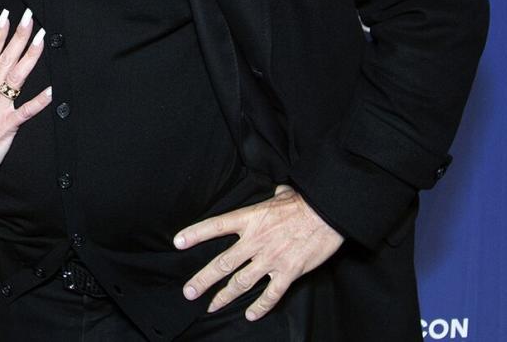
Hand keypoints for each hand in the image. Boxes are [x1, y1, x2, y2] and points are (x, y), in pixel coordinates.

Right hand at [0, 8, 51, 191]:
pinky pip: (26, 111)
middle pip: (5, 60)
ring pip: (15, 78)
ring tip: (40, 40)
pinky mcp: (7, 125)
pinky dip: (39, 101)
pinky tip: (52, 90)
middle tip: (28, 18)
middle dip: (17, 37)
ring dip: (29, 57)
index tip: (5, 16)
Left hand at [174, 185, 341, 320]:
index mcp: (250, 219)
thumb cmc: (305, 202)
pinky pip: (271, 294)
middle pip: (223, 263)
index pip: (216, 226)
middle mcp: (255, 241)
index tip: (178, 242)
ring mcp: (271, 259)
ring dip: (224, 296)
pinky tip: (251, 315)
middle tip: (189, 292)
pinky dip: (260, 307)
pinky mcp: (288, 272)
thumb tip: (277, 192)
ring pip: (241, 282)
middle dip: (203, 280)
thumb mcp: (283, 194)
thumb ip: (273, 197)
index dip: (195, 234)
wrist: (328, 213)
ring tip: (211, 306)